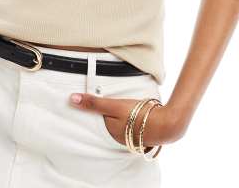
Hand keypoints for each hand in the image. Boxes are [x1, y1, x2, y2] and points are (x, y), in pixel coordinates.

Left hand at [69, 92, 183, 147]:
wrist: (167, 124)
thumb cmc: (138, 114)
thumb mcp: (113, 106)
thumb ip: (93, 103)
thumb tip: (71, 99)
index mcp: (111, 132)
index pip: (98, 120)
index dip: (96, 110)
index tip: (93, 101)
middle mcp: (121, 138)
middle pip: (109, 124)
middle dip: (107, 116)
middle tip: (107, 104)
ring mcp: (134, 137)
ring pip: (121, 125)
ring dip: (120, 118)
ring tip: (121, 107)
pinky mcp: (145, 134)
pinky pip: (133, 127)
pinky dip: (131, 120)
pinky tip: (135, 114)